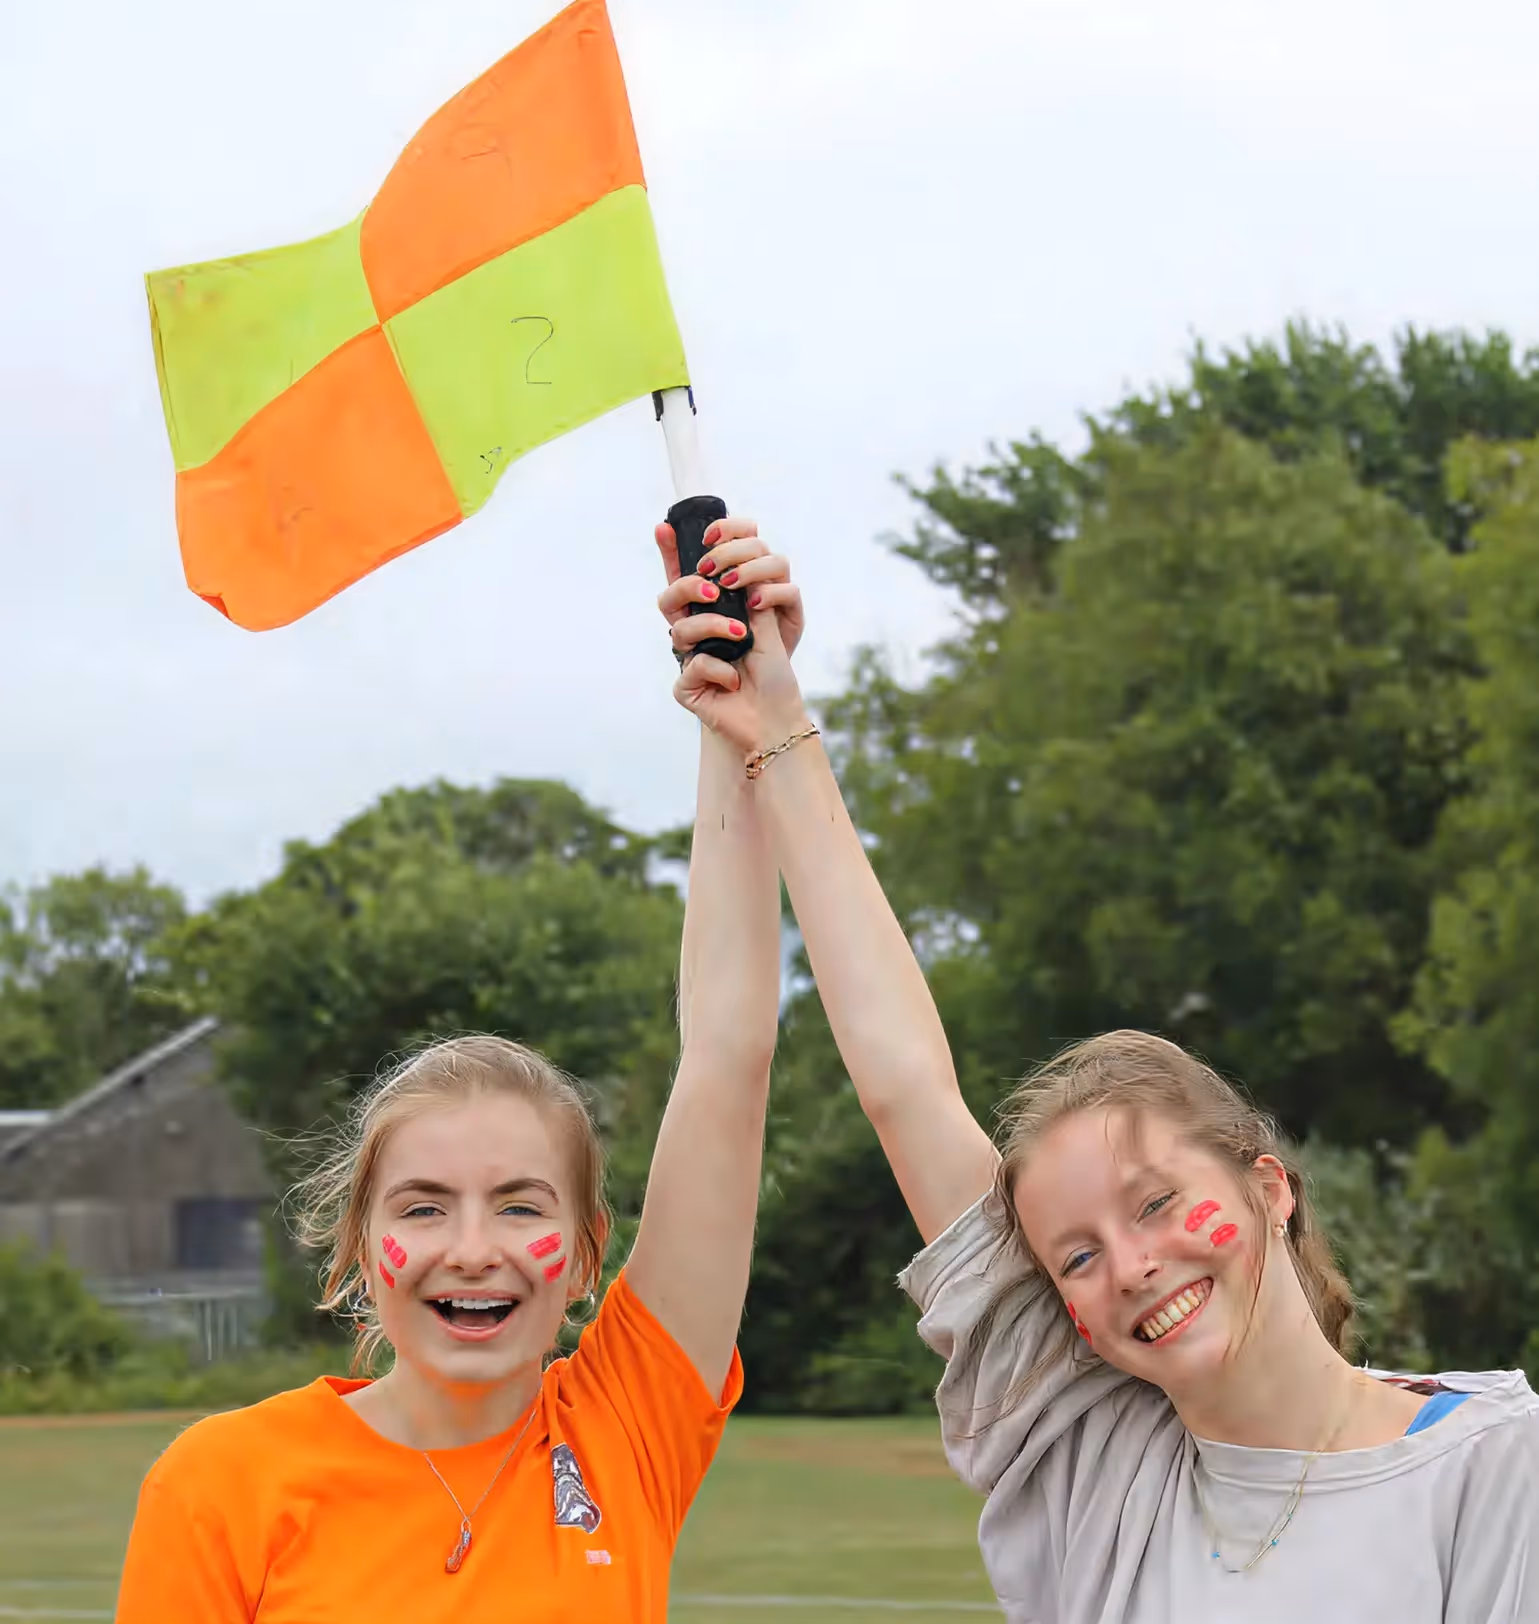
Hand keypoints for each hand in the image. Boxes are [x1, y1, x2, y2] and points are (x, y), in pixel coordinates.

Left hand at [654, 515, 804, 658]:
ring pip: (776, 561)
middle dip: (729, 551)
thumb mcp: (689, 610)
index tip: (705, 538)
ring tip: (728, 584)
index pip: (740, 529)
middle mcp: (762, 572)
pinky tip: (753, 604)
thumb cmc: (713, 643)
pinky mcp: (792, 612)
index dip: (726, 526)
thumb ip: (678, 577)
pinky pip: (790, 592)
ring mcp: (779, 590)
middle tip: (707, 569)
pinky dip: (770, 594)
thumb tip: (662, 528)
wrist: (740, 679)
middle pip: (756, 541)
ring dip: (749, 569)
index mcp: (739, 566)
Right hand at [654, 516, 810, 756]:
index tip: (665, 526)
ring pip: (680, 631)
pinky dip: (721, 671)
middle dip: (692, 586)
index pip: (687, 576)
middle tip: (718, 588)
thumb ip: (751, 592)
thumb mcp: (768, 622)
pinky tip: (734, 681)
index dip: (671, 551)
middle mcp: (695, 633)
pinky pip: (693, 668)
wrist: (776, 718)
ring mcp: (687, 660)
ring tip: (742, 639)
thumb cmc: (773, 671)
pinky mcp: (686, 689)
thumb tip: (738, 565)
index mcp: (713, 613)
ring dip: (715, 628)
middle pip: (672, 596)